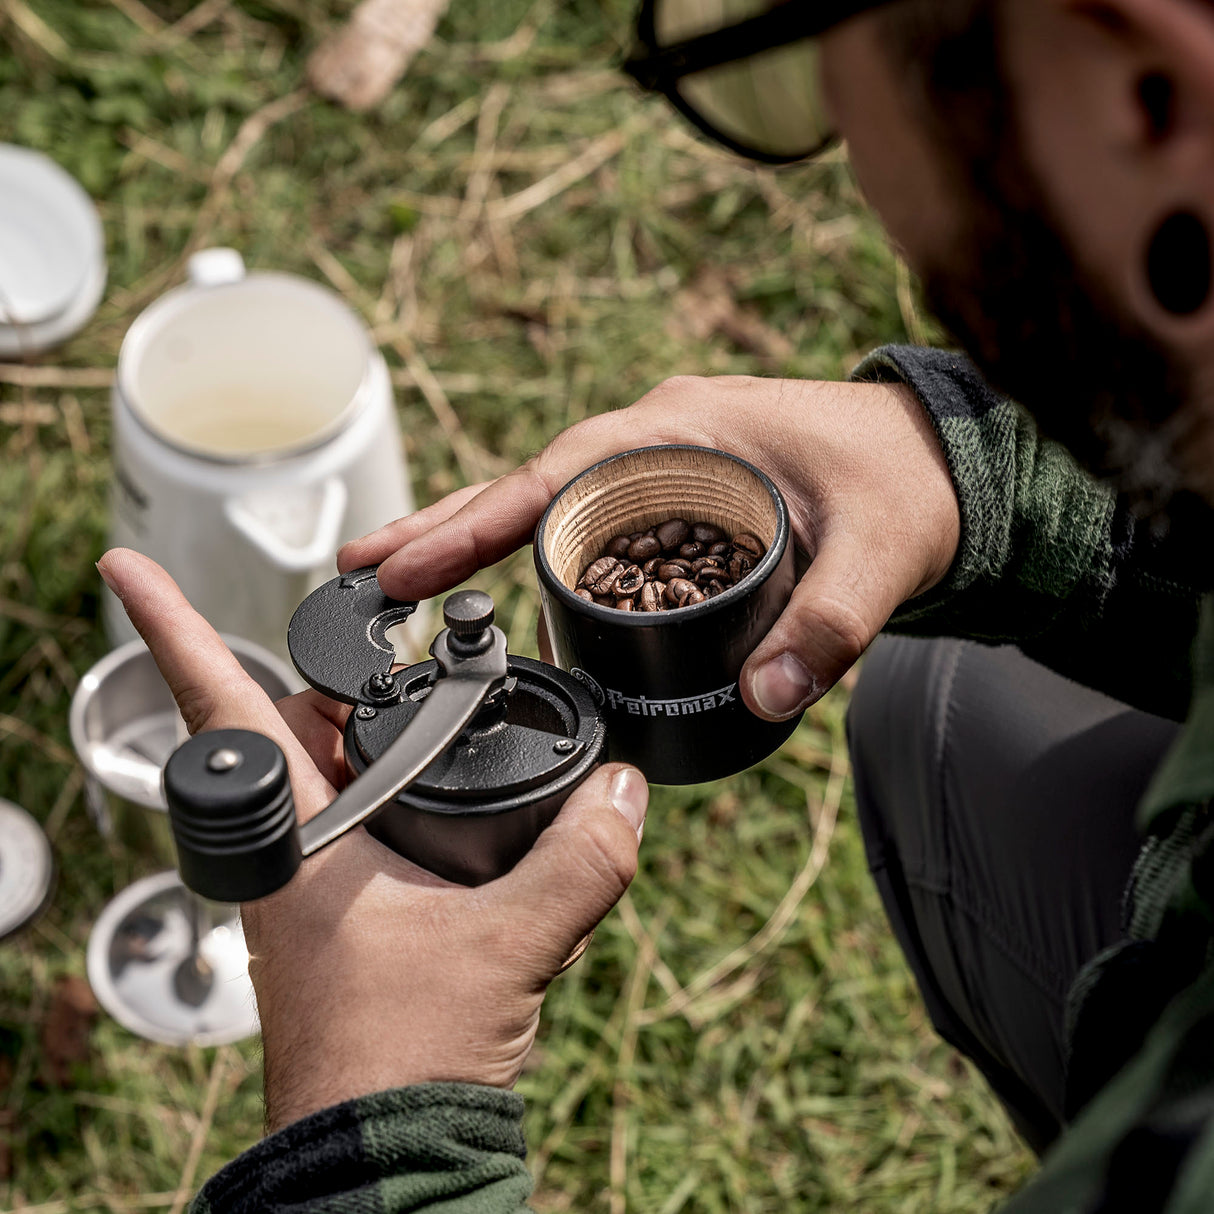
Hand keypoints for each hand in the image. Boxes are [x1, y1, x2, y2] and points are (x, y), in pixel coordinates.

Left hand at [97, 548, 647, 1132]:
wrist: (384, 1157)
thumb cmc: (399, 1060)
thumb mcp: (507, 945)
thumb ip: (578, 861)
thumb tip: (625, 790)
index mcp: (292, 840)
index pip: (221, 710)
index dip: (171, 629)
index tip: (126, 568)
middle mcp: (293, 853)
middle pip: (297, 729)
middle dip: (345, 689)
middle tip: (406, 651)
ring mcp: (320, 887)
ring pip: (343, 779)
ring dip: (390, 749)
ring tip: (457, 720)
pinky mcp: (356, 917)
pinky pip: (377, 829)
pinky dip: (416, 803)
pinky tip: (469, 806)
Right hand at [339, 376, 959, 719]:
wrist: (942, 463)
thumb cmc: (907, 485)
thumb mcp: (882, 552)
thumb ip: (831, 625)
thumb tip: (764, 700)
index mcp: (681, 432)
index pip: (555, 477)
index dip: (476, 521)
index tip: (403, 562)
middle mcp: (654, 446)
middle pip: (528, 488)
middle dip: (443, 526)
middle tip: (359, 569)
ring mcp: (658, 473)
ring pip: (550, 508)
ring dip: (477, 540)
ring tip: (404, 583)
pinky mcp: (670, 505)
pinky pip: (588, 529)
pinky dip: (534, 556)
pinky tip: (503, 590)